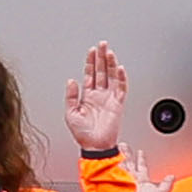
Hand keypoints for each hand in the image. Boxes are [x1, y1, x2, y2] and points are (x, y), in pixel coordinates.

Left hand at [63, 44, 127, 162]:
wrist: (95, 147)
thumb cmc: (83, 134)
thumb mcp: (70, 114)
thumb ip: (71, 96)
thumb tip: (71, 81)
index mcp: (88, 96)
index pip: (90, 75)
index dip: (90, 62)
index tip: (92, 51)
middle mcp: (99, 95)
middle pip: (101, 72)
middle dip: (102, 58)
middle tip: (102, 45)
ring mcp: (109, 99)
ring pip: (111, 77)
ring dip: (110, 64)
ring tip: (109, 52)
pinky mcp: (118, 104)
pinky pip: (121, 89)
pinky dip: (121, 78)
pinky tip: (119, 69)